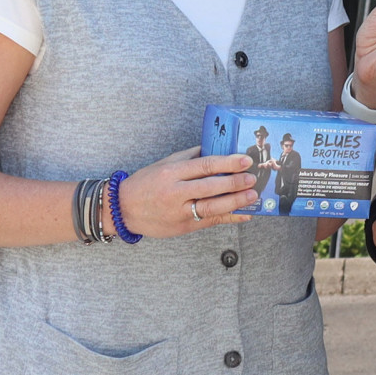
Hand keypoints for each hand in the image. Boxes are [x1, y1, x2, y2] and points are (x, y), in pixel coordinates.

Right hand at [116, 146, 257, 237]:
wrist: (123, 209)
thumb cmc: (146, 182)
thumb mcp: (166, 163)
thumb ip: (191, 156)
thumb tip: (217, 147)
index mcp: (172, 172)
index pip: (204, 166)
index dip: (227, 163)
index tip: (245, 160)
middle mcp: (175, 193)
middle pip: (210, 187)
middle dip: (234, 183)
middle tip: (252, 178)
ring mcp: (179, 212)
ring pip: (211, 207)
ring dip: (235, 202)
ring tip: (252, 196)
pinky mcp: (183, 227)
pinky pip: (210, 222)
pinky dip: (229, 219)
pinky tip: (245, 215)